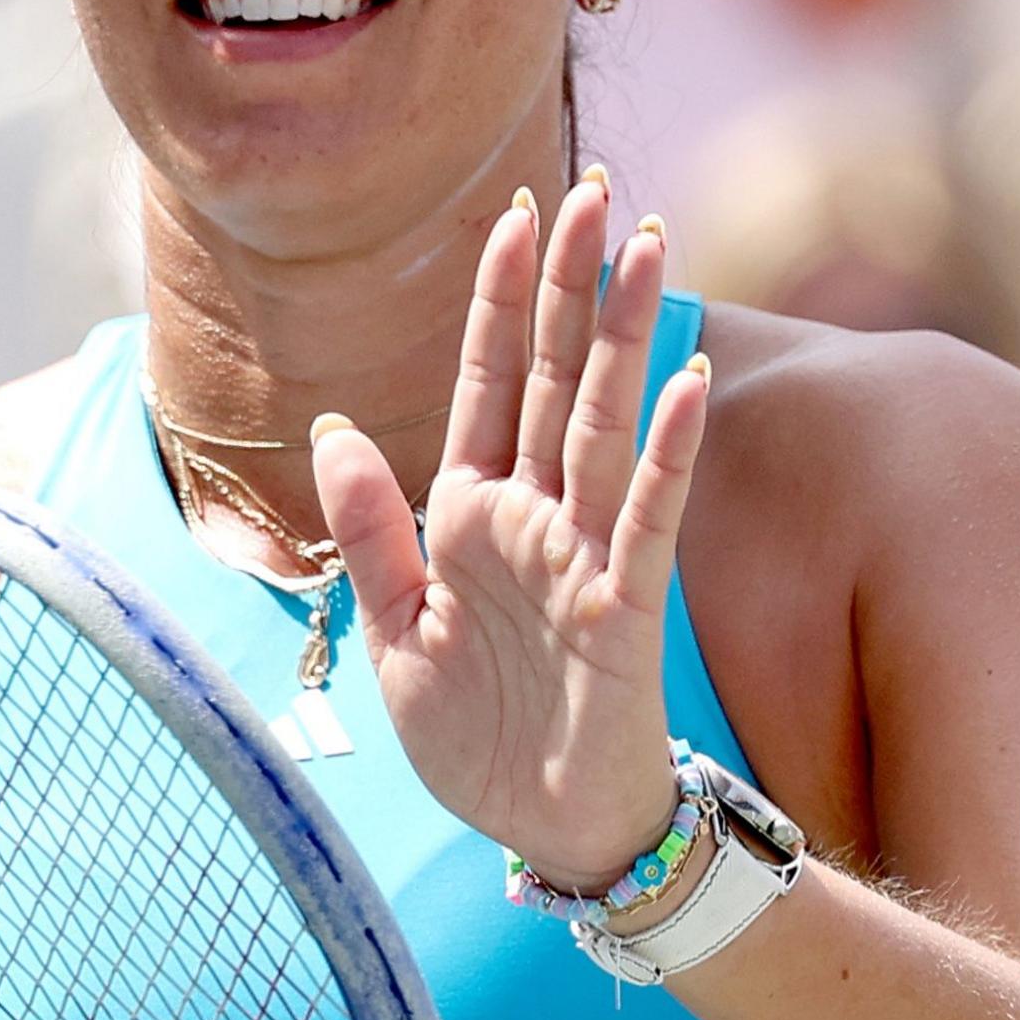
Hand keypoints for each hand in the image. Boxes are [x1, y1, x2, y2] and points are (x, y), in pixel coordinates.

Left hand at [311, 173, 708, 894]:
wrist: (543, 830)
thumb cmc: (476, 737)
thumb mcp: (391, 635)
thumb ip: (370, 531)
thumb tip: (335, 425)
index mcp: (468, 515)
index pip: (484, 384)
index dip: (498, 300)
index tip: (512, 212)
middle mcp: (531, 517)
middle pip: (552, 378)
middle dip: (570, 285)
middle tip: (594, 190)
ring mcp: (583, 555)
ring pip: (604, 422)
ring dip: (625, 337)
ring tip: (648, 248)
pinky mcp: (625, 605)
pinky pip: (647, 515)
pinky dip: (666, 450)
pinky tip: (683, 381)